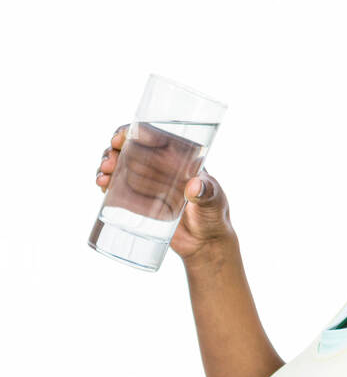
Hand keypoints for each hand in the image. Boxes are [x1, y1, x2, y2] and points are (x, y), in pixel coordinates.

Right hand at [95, 123, 235, 263]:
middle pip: (131, 149)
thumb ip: (208, 194)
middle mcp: (161, 166)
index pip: (152, 136)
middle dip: (114, 152)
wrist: (206, 244)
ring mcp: (150, 183)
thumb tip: (195, 187)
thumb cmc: (215, 218)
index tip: (119, 139)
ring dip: (107, 166)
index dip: (131, 132)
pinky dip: (108, 183)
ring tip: (102, 178)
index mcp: (179, 157)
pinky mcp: (141, 201)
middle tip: (108, 164)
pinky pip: (120, 187)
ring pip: (121, 166)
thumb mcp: (215, 203)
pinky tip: (102, 186)